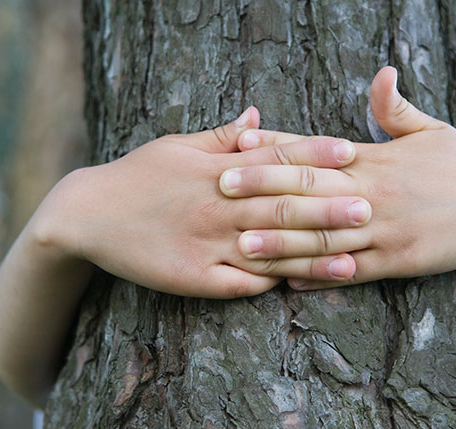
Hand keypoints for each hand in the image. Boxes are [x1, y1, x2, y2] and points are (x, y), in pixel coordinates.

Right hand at [29, 107, 368, 297]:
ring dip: (311, 257)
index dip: (313, 155)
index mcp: (215, 171)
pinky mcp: (192, 277)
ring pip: (268, 252)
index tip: (351, 152)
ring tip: (351, 260)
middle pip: (280, 207)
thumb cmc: (136, 176)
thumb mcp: (175, 146)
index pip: (272, 160)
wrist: (86, 216)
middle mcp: (216, 207)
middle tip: (369, 207)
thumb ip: (220, 136)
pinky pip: (238, 284)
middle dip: (327, 208)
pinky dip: (268, 284)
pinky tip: (298, 286)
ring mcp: (206, 245)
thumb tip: (257, 115)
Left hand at [222, 67, 455, 289]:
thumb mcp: (431, 129)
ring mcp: (386, 230)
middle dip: (262, 190)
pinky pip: (351, 271)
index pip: (314, 149)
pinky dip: (319, 277)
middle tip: (221, 188)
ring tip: (241, 244)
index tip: (238, 143)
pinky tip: (289, 282)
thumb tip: (381, 72)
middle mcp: (374, 193)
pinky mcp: (401, 261)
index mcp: (375, 158)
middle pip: (308, 190)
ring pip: (323, 238)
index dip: (274, 147)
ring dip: (280, 242)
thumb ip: (395, 108)